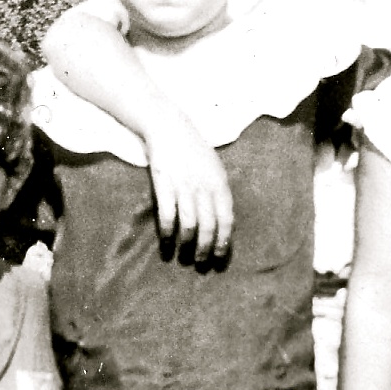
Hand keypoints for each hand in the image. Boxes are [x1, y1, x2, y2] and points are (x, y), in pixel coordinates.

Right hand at [145, 113, 233, 264]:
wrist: (169, 127)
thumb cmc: (194, 150)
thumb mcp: (215, 168)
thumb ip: (219, 192)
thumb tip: (223, 221)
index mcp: (220, 183)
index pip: (227, 219)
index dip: (223, 241)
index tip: (219, 256)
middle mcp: (204, 187)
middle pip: (208, 226)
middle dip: (205, 249)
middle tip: (200, 262)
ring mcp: (183, 186)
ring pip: (189, 225)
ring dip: (186, 244)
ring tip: (183, 255)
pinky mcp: (163, 184)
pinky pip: (167, 216)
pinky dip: (167, 232)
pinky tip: (166, 242)